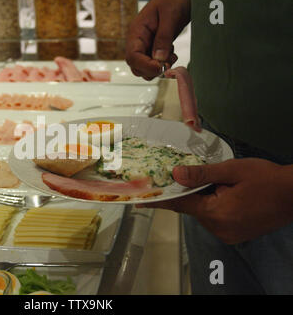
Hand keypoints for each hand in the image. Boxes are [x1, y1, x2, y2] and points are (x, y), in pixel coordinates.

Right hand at [126, 0, 190, 79]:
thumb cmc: (172, 0)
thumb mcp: (170, 16)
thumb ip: (163, 38)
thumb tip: (159, 59)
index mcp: (136, 32)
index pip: (133, 56)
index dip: (145, 65)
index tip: (160, 66)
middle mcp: (138, 42)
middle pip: (136, 66)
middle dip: (151, 70)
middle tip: (168, 63)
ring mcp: (145, 47)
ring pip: (144, 69)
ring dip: (158, 69)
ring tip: (171, 57)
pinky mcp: (153, 50)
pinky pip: (153, 65)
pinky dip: (163, 65)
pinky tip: (171, 54)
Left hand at [141, 158, 292, 243]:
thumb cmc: (266, 179)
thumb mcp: (232, 170)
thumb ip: (202, 173)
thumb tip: (175, 175)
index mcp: (217, 213)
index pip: (179, 205)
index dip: (159, 200)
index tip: (139, 200)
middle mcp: (220, 229)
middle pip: (192, 208)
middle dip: (190, 192)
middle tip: (190, 175)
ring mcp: (228, 234)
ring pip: (203, 213)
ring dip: (204, 199)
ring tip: (220, 184)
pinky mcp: (236, 235)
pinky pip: (215, 219)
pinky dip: (214, 206)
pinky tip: (226, 194)